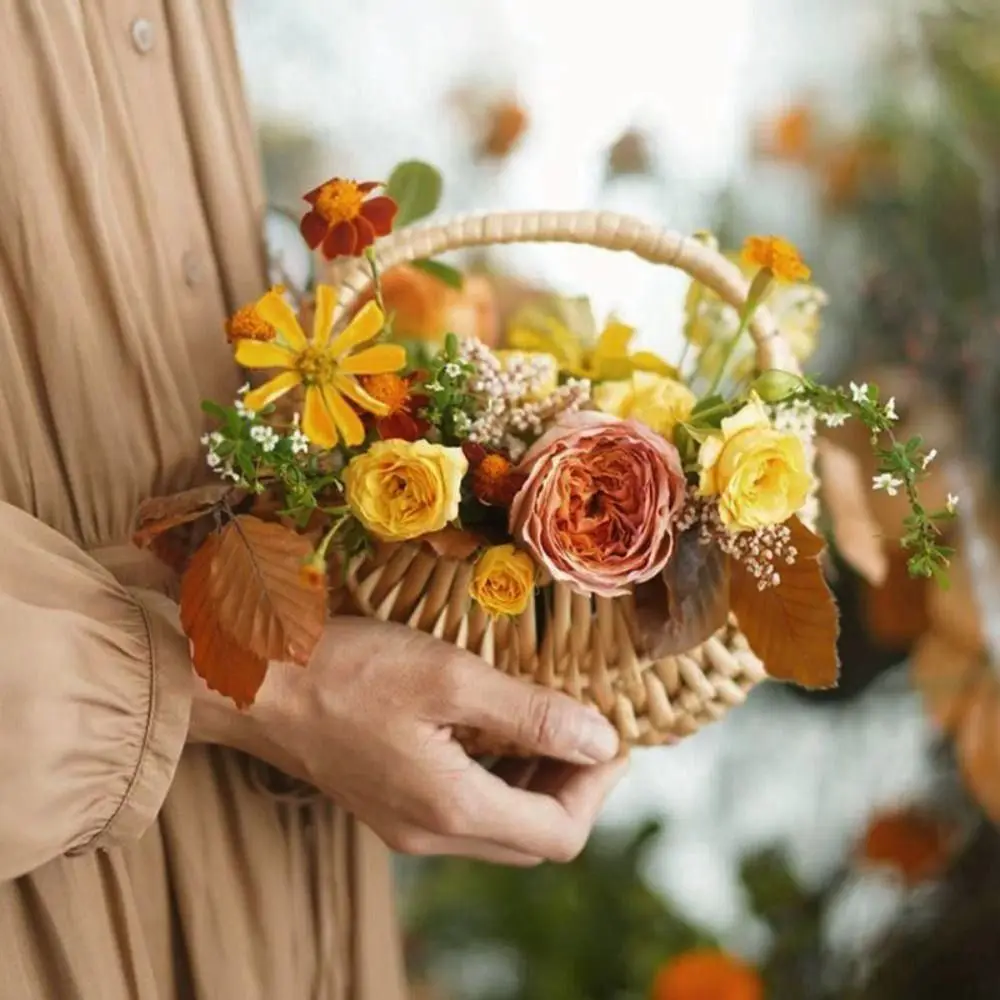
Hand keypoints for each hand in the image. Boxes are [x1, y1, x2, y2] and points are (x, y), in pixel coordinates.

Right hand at [190, 616, 626, 865]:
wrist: (251, 682)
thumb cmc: (346, 669)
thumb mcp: (451, 677)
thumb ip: (532, 714)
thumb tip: (602, 742)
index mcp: (453, 809)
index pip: (561, 832)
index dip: (599, 785)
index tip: (611, 731)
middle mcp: (432, 834)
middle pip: (535, 837)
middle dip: (574, 784)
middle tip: (585, 724)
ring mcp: (407, 824)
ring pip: (501, 825)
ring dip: (537, 780)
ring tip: (548, 719)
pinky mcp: (389, 803)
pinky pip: (466, 808)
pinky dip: (498, 776)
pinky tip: (494, 725)